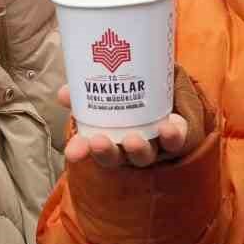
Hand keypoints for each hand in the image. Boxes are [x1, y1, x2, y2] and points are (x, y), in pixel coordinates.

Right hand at [58, 84, 189, 167]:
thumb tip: (63, 93)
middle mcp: (131, 146)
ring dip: (137, 149)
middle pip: (117, 157)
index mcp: (112, 134)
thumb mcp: (112, 86)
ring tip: (132, 139)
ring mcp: (155, 145)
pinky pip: (176, 142)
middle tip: (98, 142)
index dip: (81, 150)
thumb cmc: (138, 89)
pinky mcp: (179, 137)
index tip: (72, 152)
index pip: (92, 148)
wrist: (174, 88)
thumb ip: (88, 89)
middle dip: (107, 152)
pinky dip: (172, 135)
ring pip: (144, 155)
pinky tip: (167, 127)